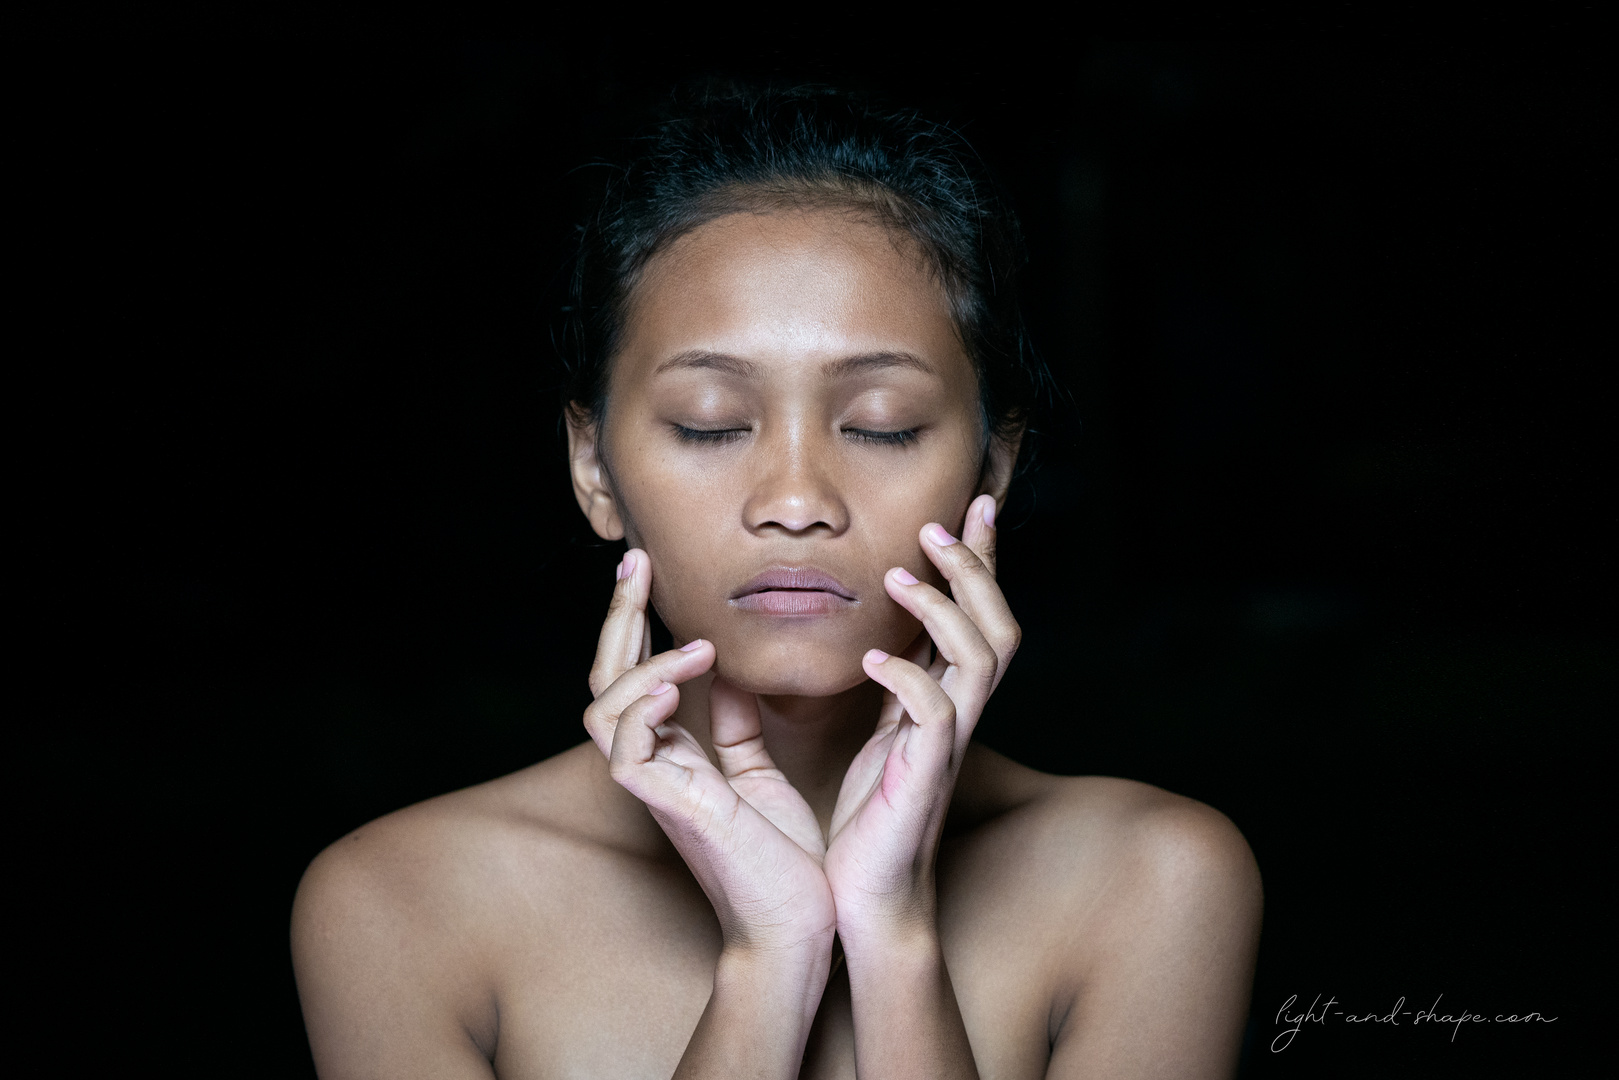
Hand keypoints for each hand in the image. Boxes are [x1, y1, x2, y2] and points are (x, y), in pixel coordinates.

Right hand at [584, 549, 835, 956]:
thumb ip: (739, 726)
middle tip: (636, 563)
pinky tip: (678, 683)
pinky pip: (626, 747)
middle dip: (617, 617)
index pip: (635, 674)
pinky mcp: (665, 806)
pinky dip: (644, 707)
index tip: (648, 570)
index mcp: (674, 755)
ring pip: (603, 708)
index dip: (635, 622)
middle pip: (604, 679)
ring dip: (643, 663)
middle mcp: (653, 765)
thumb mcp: (759, 774)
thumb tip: (737, 675)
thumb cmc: (782, 859)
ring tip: (697, 646)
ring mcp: (653, 787)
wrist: (798, 922)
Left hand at [823, 494, 1019, 936]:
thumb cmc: (866, 821)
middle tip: (936, 526)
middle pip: (999, 626)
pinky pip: (935, 713)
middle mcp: (959, 717)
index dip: (982, 563)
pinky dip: (906, 677)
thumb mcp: (872, 734)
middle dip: (975, 570)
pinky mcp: (926, 775)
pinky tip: (872, 658)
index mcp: (947, 702)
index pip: (978, 618)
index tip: (972, 506)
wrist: (866, 898)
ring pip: (982, 657)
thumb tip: (862, 633)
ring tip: (901, 577)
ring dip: (946, 608)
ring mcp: (949, 745)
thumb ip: (878, 686)